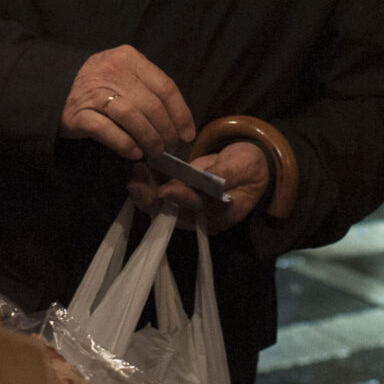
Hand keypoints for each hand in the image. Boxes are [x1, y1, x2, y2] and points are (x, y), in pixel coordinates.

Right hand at [60, 45, 195, 161]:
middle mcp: (112, 71)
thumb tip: (177, 120)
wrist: (52, 85)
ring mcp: (93, 93)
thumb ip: (147, 88)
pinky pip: (107, 131)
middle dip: (166, 131)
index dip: (181, 113)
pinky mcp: (77, 114)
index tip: (187, 133)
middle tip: (169, 147)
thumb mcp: (123, 73)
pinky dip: (125, 144)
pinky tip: (134, 152)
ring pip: (132, 117)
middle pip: (151, 105)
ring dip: (148, 139)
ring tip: (154, 152)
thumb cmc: (98, 83)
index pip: (165, 86)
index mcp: (129, 58)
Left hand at [127, 139, 268, 232]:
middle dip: (153, 201)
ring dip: (146, 193)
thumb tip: (207, 178)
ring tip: (133, 175)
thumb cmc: (250, 166)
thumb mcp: (245, 165)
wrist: (250, 165)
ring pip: (165, 208)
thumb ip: (227, 173)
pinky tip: (138, 172)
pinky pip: (163, 198)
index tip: (163, 190)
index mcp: (224, 212)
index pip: (200, 207)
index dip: (181, 199)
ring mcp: (192, 210)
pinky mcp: (183, 199)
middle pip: (176, 214)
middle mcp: (204, 217)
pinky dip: (149, 186)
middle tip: (135, 185)